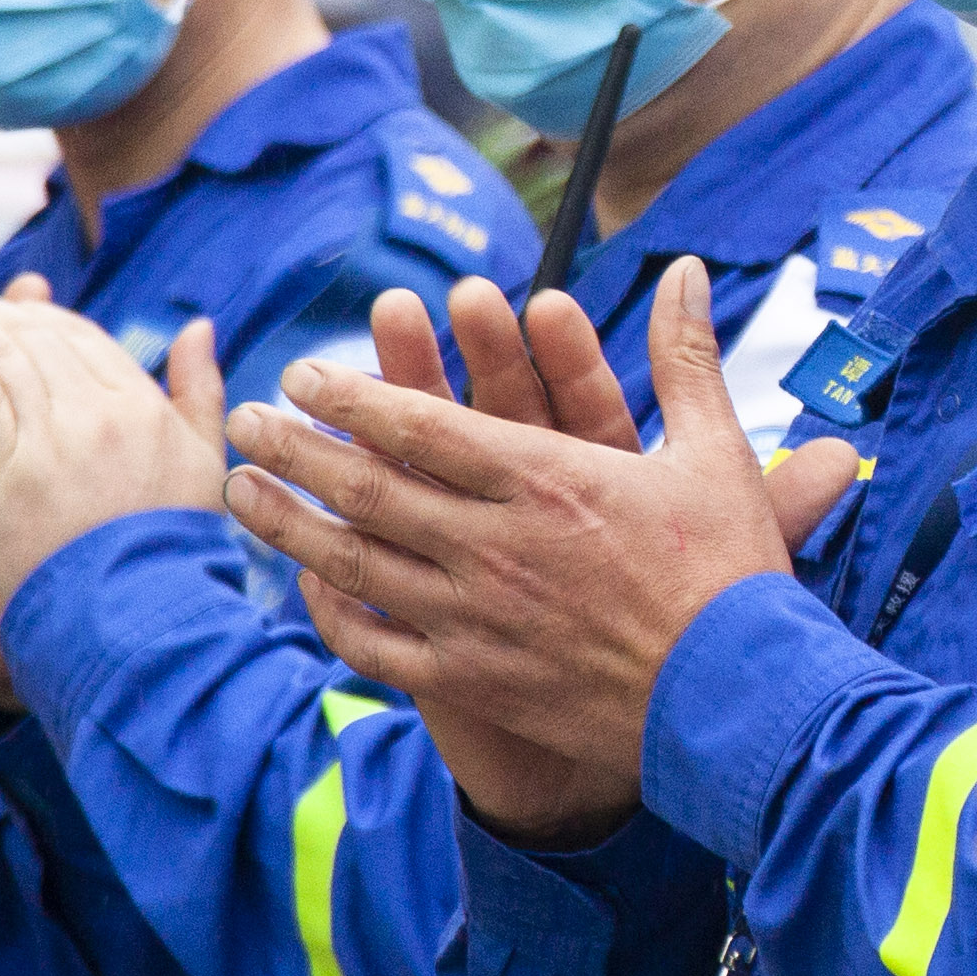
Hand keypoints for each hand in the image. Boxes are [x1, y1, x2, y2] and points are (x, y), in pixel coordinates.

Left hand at [0, 282, 230, 609]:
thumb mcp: (205, 464)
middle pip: (38, 339)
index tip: (15, 312)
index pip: (84, 340)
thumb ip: (199, 390)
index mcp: (144, 408)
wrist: (138, 619)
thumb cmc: (173, 553)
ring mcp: (50, 435)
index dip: (44, 321)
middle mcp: (98, 410)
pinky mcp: (3, 463)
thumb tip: (198, 326)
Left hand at [228, 262, 816, 837]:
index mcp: (545, 477)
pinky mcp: (475, 680)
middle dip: (292, 447)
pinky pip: (378, 645)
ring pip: (354, 561)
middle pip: (366, 485)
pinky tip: (307, 588)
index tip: (302, 374)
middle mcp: (494, 542)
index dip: (349, 395)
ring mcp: (475, 616)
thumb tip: (689, 270)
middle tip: (240, 420)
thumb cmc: (734, 577)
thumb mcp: (718, 454)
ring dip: (288, 522)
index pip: (419, 422)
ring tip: (236, 491)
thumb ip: (686, 357)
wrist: (740, 705)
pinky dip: (334, 614)